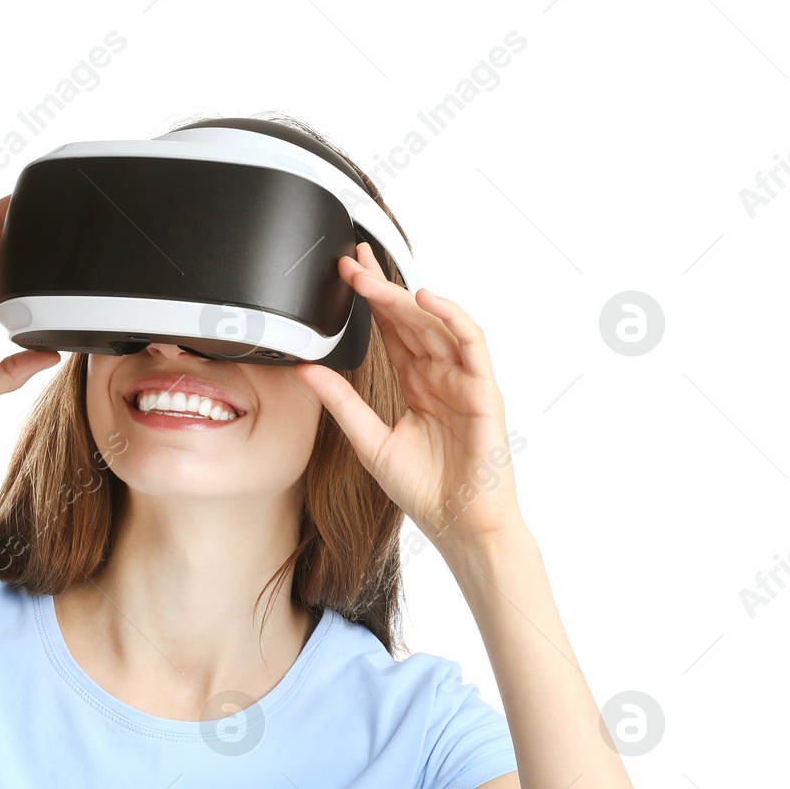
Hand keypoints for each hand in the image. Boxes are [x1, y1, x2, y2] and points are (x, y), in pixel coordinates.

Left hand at [292, 242, 524, 554]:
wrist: (459, 523)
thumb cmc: (425, 488)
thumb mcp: (369, 440)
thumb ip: (341, 402)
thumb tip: (306, 370)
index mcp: (416, 384)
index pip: (392, 330)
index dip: (369, 301)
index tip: (344, 276)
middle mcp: (440, 376)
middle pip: (411, 319)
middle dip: (381, 289)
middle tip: (350, 265)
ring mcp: (463, 380)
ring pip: (436, 323)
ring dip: (405, 297)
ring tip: (372, 279)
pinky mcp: (484, 391)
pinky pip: (471, 344)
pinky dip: (451, 317)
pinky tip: (425, 299)